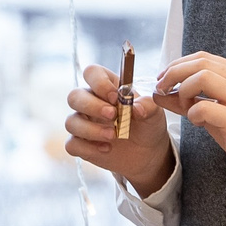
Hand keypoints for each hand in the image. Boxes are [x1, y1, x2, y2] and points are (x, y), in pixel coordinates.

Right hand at [65, 62, 176, 196]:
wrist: (149, 153)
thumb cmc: (148, 125)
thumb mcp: (154, 113)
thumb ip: (147, 106)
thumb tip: (136, 109)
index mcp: (106, 87)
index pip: (91, 73)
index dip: (99, 82)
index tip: (114, 96)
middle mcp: (91, 103)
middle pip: (74, 96)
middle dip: (92, 106)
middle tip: (112, 115)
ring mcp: (84, 123)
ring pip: (71, 122)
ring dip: (91, 130)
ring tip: (113, 136)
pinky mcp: (81, 144)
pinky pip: (72, 145)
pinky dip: (88, 148)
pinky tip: (106, 148)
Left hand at [151, 51, 225, 194]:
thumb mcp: (211, 112)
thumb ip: (186, 100)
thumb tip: (159, 93)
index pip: (203, 57)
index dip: (177, 65)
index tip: (162, 79)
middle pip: (201, 63)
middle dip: (174, 74)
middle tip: (161, 88)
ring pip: (202, 78)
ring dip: (184, 92)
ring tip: (185, 107)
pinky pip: (204, 107)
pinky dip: (193, 114)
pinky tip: (199, 122)